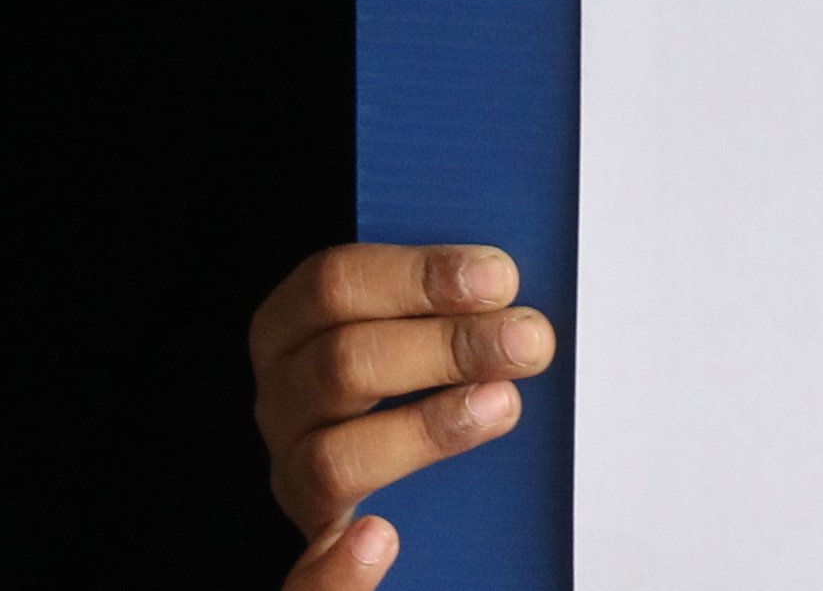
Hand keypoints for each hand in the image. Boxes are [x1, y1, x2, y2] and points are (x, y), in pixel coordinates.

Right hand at [252, 243, 558, 586]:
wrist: (419, 472)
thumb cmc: (439, 365)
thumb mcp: (437, 320)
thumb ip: (461, 297)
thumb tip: (513, 279)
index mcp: (300, 321)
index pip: (335, 284)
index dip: (419, 276)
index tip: (500, 277)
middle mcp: (284, 393)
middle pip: (344, 361)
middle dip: (447, 346)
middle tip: (530, 341)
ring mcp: (293, 461)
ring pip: (334, 453)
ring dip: (427, 427)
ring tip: (503, 406)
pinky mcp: (316, 522)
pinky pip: (315, 553)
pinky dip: (345, 555)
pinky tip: (388, 535)